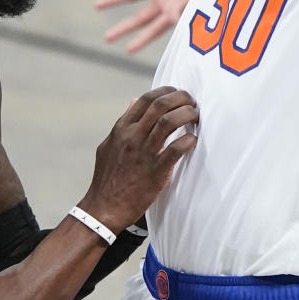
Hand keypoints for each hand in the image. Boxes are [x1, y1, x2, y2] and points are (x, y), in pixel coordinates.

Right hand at [81, 87, 198, 233]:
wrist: (103, 208)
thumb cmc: (107, 178)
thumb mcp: (110, 145)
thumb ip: (123, 123)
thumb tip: (134, 101)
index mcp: (122, 129)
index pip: (146, 99)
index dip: (166, 91)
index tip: (177, 93)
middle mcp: (132, 136)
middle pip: (160, 105)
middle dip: (181, 98)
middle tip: (192, 102)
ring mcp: (144, 153)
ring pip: (169, 122)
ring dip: (187, 114)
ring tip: (195, 116)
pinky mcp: (155, 171)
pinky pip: (177, 149)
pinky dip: (188, 141)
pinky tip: (193, 141)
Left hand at [94, 0, 221, 52]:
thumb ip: (187, 3)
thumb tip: (174, 18)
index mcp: (177, 11)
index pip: (156, 30)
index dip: (143, 40)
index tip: (128, 51)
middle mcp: (167, 1)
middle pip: (140, 18)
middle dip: (124, 28)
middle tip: (107, 38)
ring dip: (115, 0)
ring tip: (97, 5)